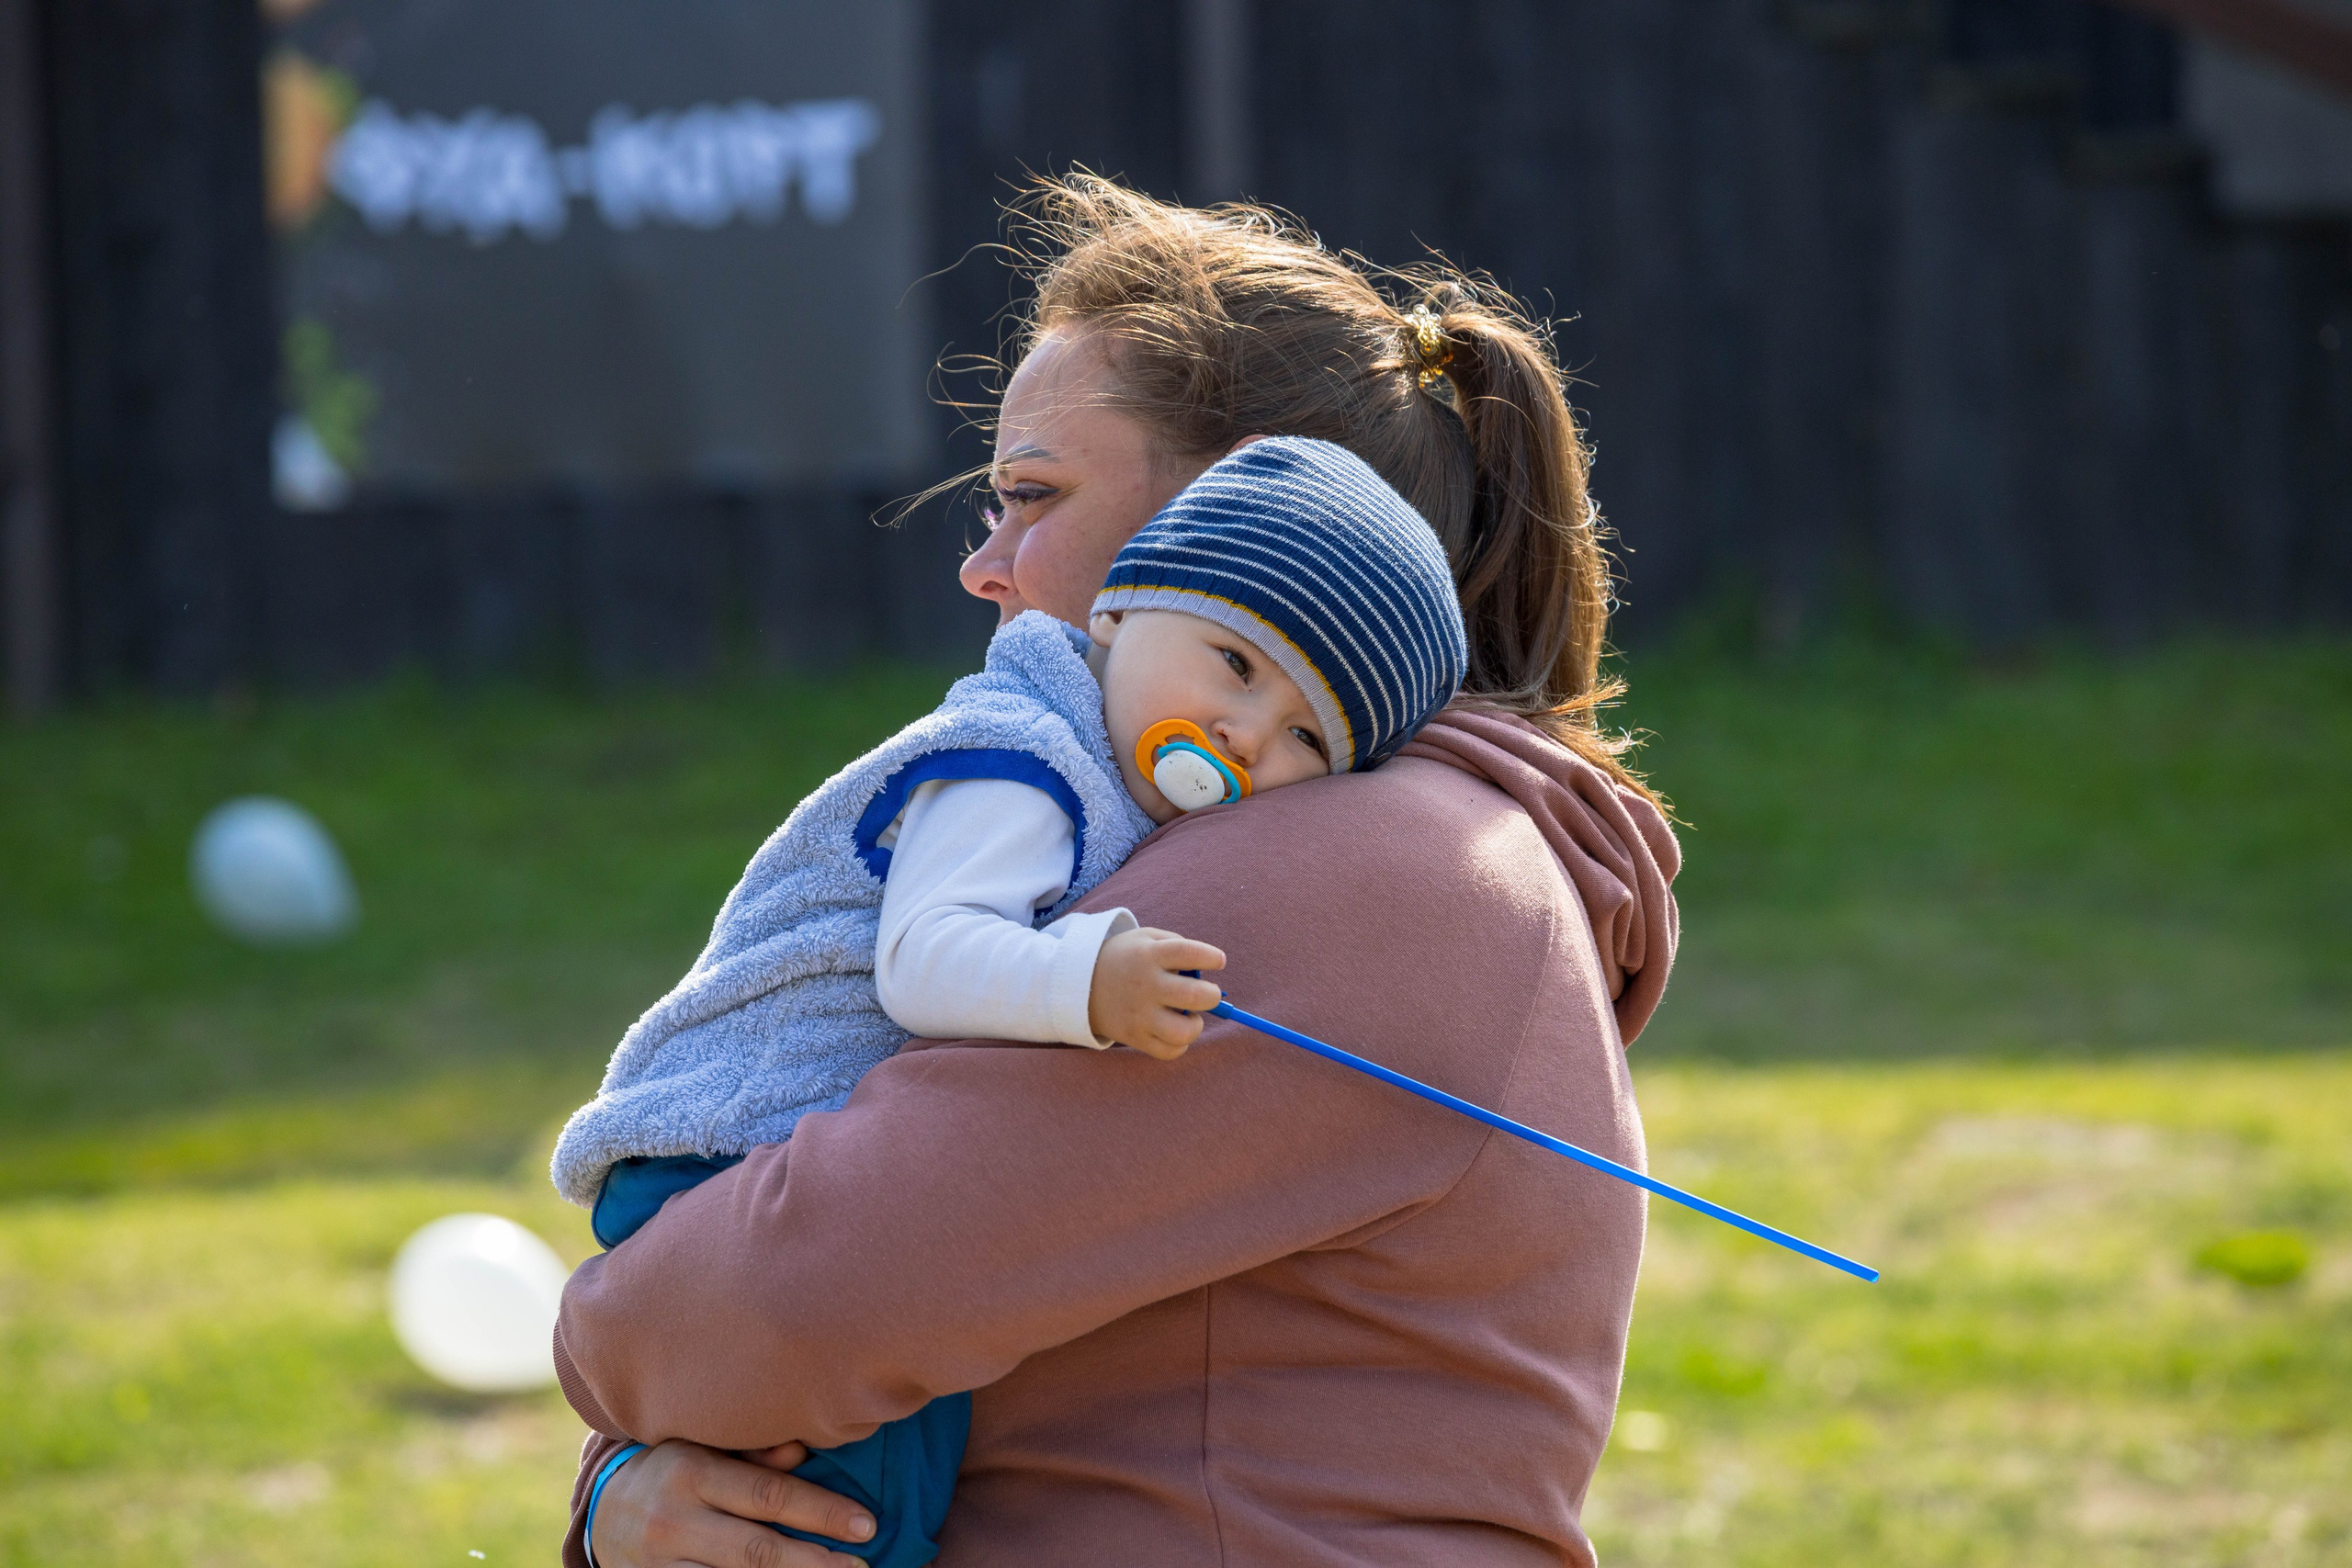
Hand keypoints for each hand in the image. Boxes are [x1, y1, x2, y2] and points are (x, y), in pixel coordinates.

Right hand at [588, 1438, 873, 1567]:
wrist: (603, 1508)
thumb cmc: (675, 1467)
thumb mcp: (706, 1446)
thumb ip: (754, 1451)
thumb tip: (804, 1451)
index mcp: (691, 1471)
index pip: (767, 1496)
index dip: (820, 1512)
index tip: (865, 1524)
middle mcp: (673, 1519)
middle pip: (757, 1550)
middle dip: (815, 1562)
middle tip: (861, 1567)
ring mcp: (661, 1563)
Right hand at [1087, 927, 1225, 1058]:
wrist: (1078, 983)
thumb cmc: (1125, 958)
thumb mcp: (1145, 938)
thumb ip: (1176, 944)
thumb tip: (1206, 967)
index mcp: (1149, 955)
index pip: (1190, 953)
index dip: (1212, 957)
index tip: (1218, 961)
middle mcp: (1145, 985)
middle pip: (1195, 995)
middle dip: (1213, 995)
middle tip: (1209, 994)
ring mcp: (1139, 1015)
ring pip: (1183, 1032)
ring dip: (1196, 1025)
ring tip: (1190, 1017)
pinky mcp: (1134, 1037)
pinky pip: (1169, 1051)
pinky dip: (1180, 1044)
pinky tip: (1175, 1030)